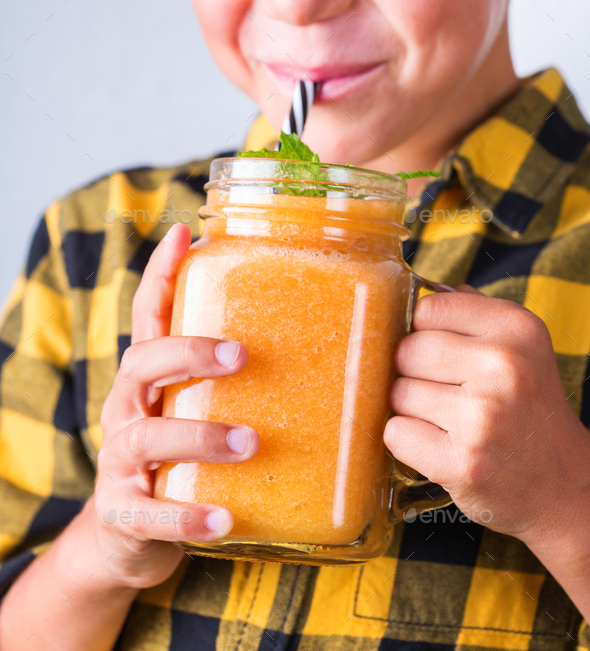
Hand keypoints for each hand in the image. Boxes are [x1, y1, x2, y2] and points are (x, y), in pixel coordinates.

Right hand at [87, 223, 258, 588]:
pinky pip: (150, 515)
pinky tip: (224, 520)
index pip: (147, 315)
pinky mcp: (123, 514)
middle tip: (241, 355)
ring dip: (200, 437)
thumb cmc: (182, 460)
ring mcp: (120, 462)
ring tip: (250, 442)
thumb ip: (235, 382)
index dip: (160, 273)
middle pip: (142, 363)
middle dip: (189, 352)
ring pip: (148, 437)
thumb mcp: (197, 410)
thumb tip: (322, 345)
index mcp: (148, 379)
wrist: (130, 537)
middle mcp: (127, 409)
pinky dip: (186, 519)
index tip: (183, 233)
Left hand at [384, 288, 589, 544]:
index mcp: (516, 328)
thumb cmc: (528, 409)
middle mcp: (504, 366)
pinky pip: (396, 433)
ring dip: (410, 410)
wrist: (565, 486)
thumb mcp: (519, 347)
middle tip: (445, 394)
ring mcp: (484, 417)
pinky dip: (407, 442)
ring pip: (398, 393)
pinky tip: (439, 446)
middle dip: (413, 373)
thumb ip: (471, 315)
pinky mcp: (464, 462)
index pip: (427, 309)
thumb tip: (417, 289)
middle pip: (407, 350)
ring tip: (447, 422)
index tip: (440, 354)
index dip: (422, 333)